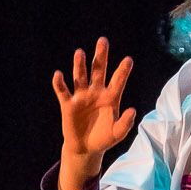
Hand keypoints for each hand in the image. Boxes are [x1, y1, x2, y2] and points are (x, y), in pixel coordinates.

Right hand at [52, 37, 134, 189]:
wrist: (85, 148)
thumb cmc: (104, 138)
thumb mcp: (117, 133)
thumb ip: (125, 123)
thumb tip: (132, 110)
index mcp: (110, 97)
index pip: (118, 80)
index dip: (123, 71)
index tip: (128, 60)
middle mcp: (96, 92)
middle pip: (98, 70)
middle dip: (100, 56)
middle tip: (102, 41)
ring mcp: (81, 96)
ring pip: (80, 76)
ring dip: (79, 65)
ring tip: (80, 53)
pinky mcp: (68, 104)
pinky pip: (63, 91)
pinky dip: (59, 83)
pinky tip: (58, 75)